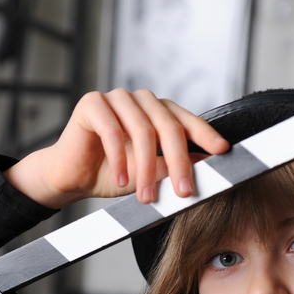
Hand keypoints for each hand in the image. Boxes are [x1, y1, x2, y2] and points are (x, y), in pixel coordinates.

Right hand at [5, 89, 228, 209]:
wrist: (71, 178)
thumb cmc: (110, 174)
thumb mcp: (149, 174)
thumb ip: (173, 166)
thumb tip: (207, 166)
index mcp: (156, 111)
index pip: (185, 119)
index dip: (205, 134)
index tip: (222, 151)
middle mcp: (139, 101)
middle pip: (167, 125)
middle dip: (179, 161)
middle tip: (184, 191)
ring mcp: (115, 98)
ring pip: (142, 129)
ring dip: (146, 167)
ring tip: (145, 195)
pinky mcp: (92, 103)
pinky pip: (112, 130)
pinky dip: (120, 158)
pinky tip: (123, 180)